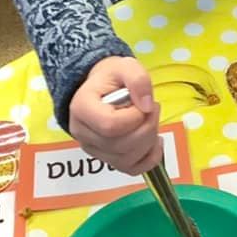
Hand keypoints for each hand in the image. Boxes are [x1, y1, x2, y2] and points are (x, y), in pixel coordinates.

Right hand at [69, 56, 161, 174]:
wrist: (104, 88)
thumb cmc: (113, 78)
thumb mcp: (126, 66)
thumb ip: (138, 79)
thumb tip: (147, 106)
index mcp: (81, 108)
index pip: (110, 125)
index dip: (134, 118)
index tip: (144, 103)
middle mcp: (82, 133)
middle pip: (119, 145)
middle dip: (146, 128)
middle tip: (153, 109)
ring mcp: (93, 150)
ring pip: (126, 160)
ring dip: (149, 142)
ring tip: (150, 120)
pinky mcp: (107, 159)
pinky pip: (131, 170)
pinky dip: (149, 159)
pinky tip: (154, 142)